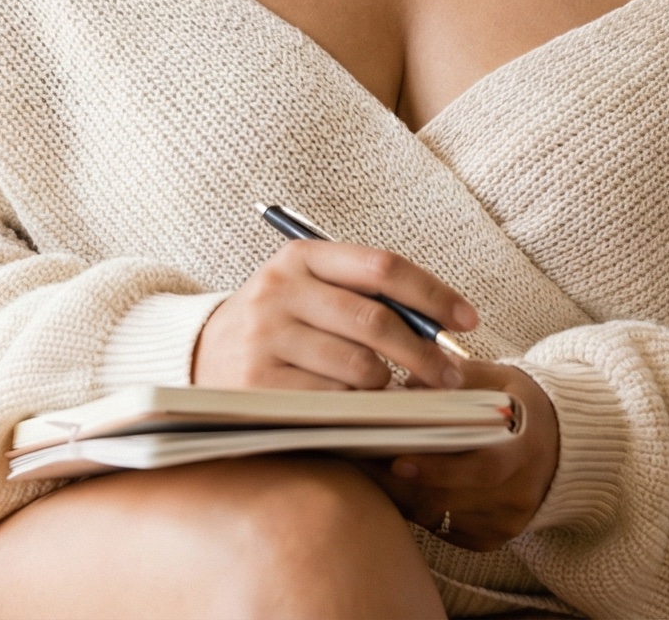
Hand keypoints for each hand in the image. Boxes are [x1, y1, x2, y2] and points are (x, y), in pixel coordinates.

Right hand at [191, 240, 480, 390]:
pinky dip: (356, 411)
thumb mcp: (311, 293)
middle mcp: (278, 290)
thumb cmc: (279, 326)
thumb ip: (367, 298)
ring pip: (359, 368)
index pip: (382, 266)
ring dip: (387, 387)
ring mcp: (264, 337)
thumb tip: (441, 327)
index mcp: (300, 258)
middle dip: (424, 354)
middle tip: (450, 376)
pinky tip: (359, 410)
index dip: (433, 293)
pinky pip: (332, 403)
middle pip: (375, 321)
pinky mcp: (257, 385)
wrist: (200, 357)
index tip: (468, 319)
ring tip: (390, 393)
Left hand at [356, 362, 560, 549]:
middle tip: (360, 459)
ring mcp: (506, 520)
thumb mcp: (500, 379)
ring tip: (367, 469)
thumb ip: (461, 376)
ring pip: (440, 517)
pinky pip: (444, 530)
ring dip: (401, 495)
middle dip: (401, 482)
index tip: (398, 460)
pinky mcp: (492, 538)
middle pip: (451, 498)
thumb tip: (413, 380)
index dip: (439, 469)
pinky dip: (417, 509)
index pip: (482, 468)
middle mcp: (519, 491)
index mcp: (525, 448)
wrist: (560, 445)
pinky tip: (396, 487)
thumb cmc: (519, 405)